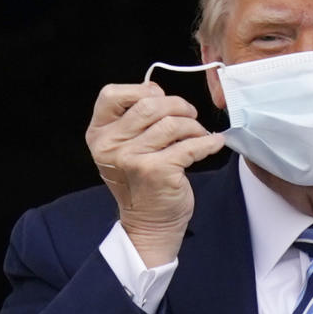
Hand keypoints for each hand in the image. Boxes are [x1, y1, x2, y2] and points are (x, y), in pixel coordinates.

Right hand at [85, 81, 224, 266]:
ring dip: (194, 126)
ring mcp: (132, 158)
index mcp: (99, 134)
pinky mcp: (157, 171)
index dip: (141, 90)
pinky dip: (208, 142)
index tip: (160, 98)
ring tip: (199, 135)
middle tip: (190, 116)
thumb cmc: (142, 182)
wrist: (149, 224)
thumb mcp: (125, 148)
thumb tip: (156, 89)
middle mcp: (111, 145)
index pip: (112, 94)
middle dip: (178, 106)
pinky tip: (213, 143)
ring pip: (172, 123)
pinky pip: (190, 145)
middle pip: (150, 104)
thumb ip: (133, 120)